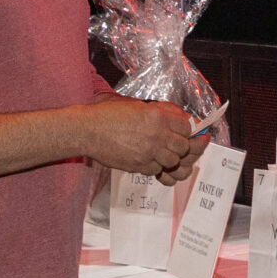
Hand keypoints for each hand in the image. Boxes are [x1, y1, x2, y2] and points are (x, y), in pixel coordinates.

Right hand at [90, 98, 208, 183]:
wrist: (89, 130)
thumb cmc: (110, 115)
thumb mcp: (138, 107)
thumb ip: (160, 113)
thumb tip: (178, 119)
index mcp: (158, 116)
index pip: (187, 126)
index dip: (187, 131)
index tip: (185, 133)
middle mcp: (157, 134)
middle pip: (184, 146)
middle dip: (182, 147)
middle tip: (175, 147)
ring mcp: (149, 152)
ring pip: (173, 161)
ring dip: (170, 159)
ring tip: (163, 155)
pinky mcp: (139, 165)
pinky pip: (157, 170)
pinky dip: (156, 167)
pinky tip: (149, 161)